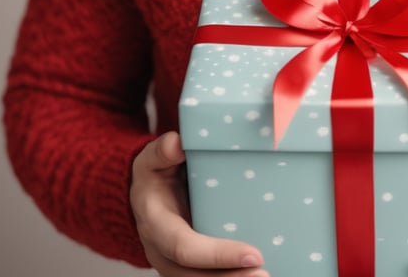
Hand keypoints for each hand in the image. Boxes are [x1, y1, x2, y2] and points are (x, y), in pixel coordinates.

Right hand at [130, 131, 267, 275]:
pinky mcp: (185, 267)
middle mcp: (161, 251)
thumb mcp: (152, 158)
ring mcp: (172, 264)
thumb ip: (163, 151)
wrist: (143, 194)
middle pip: (194, 275)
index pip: (185, 247)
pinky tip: (253, 274)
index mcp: (155, 224)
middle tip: (264, 271)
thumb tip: (177, 144)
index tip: (252, 253)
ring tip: (264, 275)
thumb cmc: (154, 174)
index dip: (217, 255)